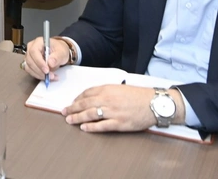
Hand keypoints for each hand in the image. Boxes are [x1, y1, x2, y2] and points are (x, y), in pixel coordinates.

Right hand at [23, 36, 72, 81]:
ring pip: (29, 67)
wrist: (58, 52)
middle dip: (40, 70)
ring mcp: (29, 56)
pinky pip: (30, 71)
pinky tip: (47, 77)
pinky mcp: (29, 63)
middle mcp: (31, 48)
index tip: (47, 70)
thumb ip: (57, 57)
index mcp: (38, 42)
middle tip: (50, 76)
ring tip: (51, 77)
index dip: (39, 62)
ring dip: (39, 74)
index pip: (34, 51)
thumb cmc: (59, 50)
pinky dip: (38, 76)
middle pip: (30, 60)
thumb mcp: (62, 52)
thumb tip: (50, 63)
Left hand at [63, 85, 183, 132]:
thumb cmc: (138, 96)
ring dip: (77, 117)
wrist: (154, 103)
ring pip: (90, 114)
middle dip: (72, 108)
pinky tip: (84, 128)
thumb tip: (92, 97)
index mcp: (107, 89)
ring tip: (69, 120)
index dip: (77, 98)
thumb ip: (105, 91)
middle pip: (85, 104)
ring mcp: (113, 112)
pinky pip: (101, 126)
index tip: (71, 102)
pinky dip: (91, 127)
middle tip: (64, 112)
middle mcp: (108, 99)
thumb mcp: (119, 88)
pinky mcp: (119, 123)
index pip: (87, 93)